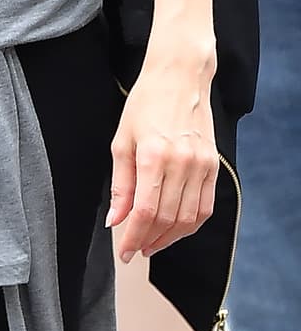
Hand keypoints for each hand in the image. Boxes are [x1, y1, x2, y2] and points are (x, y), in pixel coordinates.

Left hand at [106, 56, 218, 262]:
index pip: (145, 211)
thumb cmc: (146, 105)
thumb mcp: (122, 141)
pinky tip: (175, 229)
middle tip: (135, 250)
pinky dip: (191, 224)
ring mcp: (202, 165)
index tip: (124, 252)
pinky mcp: (214, 165)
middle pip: (168, 219)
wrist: (180, 78)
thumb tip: (116, 220)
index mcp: (153, 155)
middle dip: (149, 240)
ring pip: (189, 218)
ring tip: (152, 243)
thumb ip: (121, 185)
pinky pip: (206, 206)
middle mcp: (182, 162)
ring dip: (170, 238)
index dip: (133, 237)